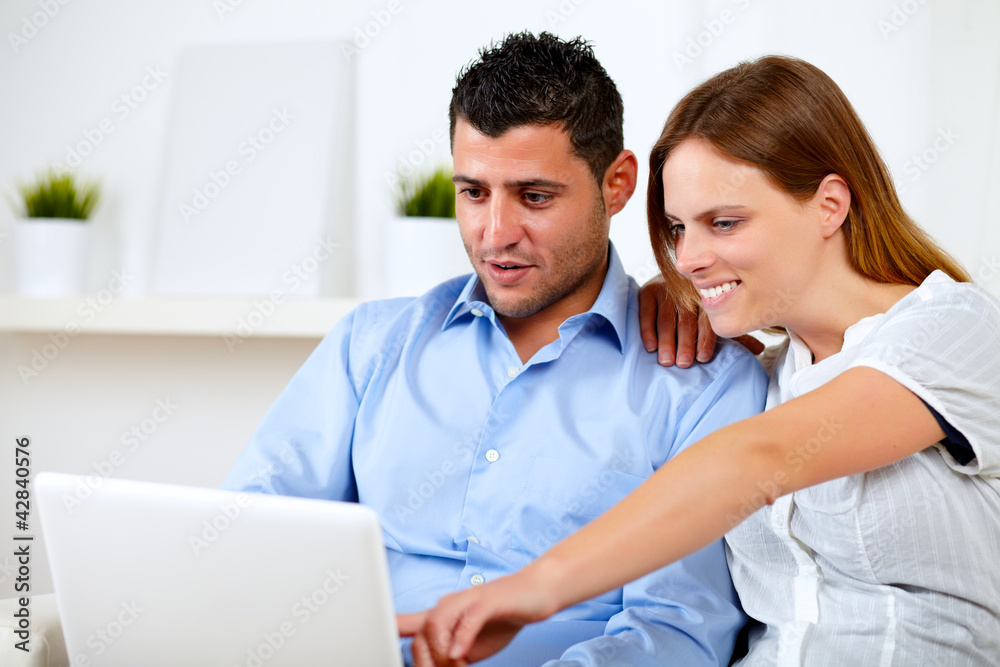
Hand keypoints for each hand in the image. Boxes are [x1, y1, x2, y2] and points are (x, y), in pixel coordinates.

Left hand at [398, 572, 555, 665]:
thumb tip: (433, 666)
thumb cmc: (501, 617)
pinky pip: (469, 619)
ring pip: (438, 622)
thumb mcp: (468, 642)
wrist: (536, 593)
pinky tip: (460, 654)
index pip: (407, 622)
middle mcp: (450, 604)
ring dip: (441, 651)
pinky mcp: (489, 601)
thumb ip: (448, 655)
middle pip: (421, 629)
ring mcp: (469, 599)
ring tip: (454, 665)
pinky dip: (461, 638)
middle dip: (426, 658)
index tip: (374, 645)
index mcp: (442, 614)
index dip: (388, 632)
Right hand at [638, 274, 763, 364]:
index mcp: (706, 296)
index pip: (707, 318)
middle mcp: (686, 290)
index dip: (705, 338)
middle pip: (687, 318)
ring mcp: (666, 288)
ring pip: (667, 317)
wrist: (669, 283)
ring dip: (667, 340)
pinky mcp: (647, 291)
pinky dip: (648, 329)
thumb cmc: (697, 310)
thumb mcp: (716, 320)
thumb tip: (760, 349)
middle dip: (686, 342)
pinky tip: (651, 347)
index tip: (703, 358)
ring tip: (667, 360)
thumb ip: (735, 335)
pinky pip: (647, 311)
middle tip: (684, 363)